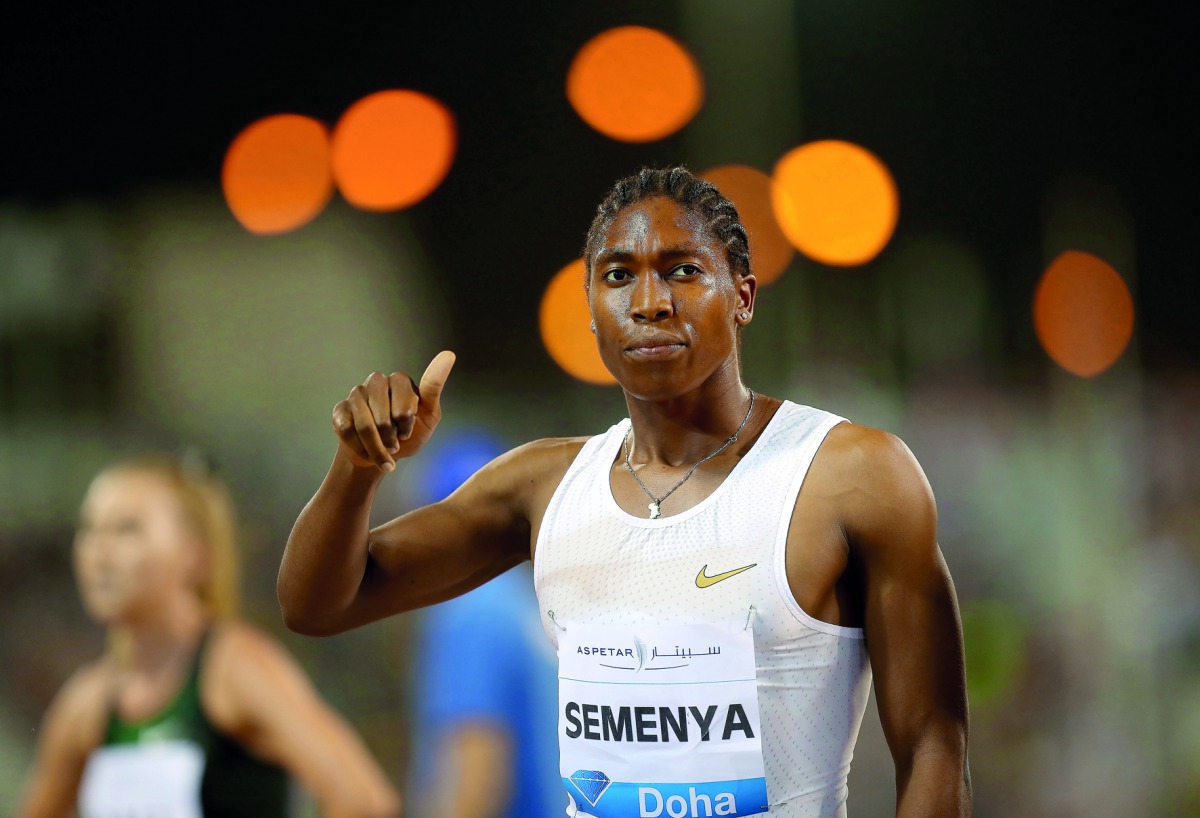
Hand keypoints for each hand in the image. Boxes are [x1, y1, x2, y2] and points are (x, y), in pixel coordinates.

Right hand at [331, 350, 455, 472]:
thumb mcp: (429, 415)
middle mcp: (377, 382)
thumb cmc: (408, 434)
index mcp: (400, 381)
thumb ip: (434, 387)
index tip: (408, 431)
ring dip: (376, 447)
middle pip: (382, 417)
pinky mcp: (340, 409)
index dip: (406, 422)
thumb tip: (449, 354)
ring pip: (364, 425)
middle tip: (396, 444)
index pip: (404, 401)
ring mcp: (356, 394)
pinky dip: (360, 447)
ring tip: (385, 452)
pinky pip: (348, 430)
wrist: (384, 455)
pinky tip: (367, 450)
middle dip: (391, 438)